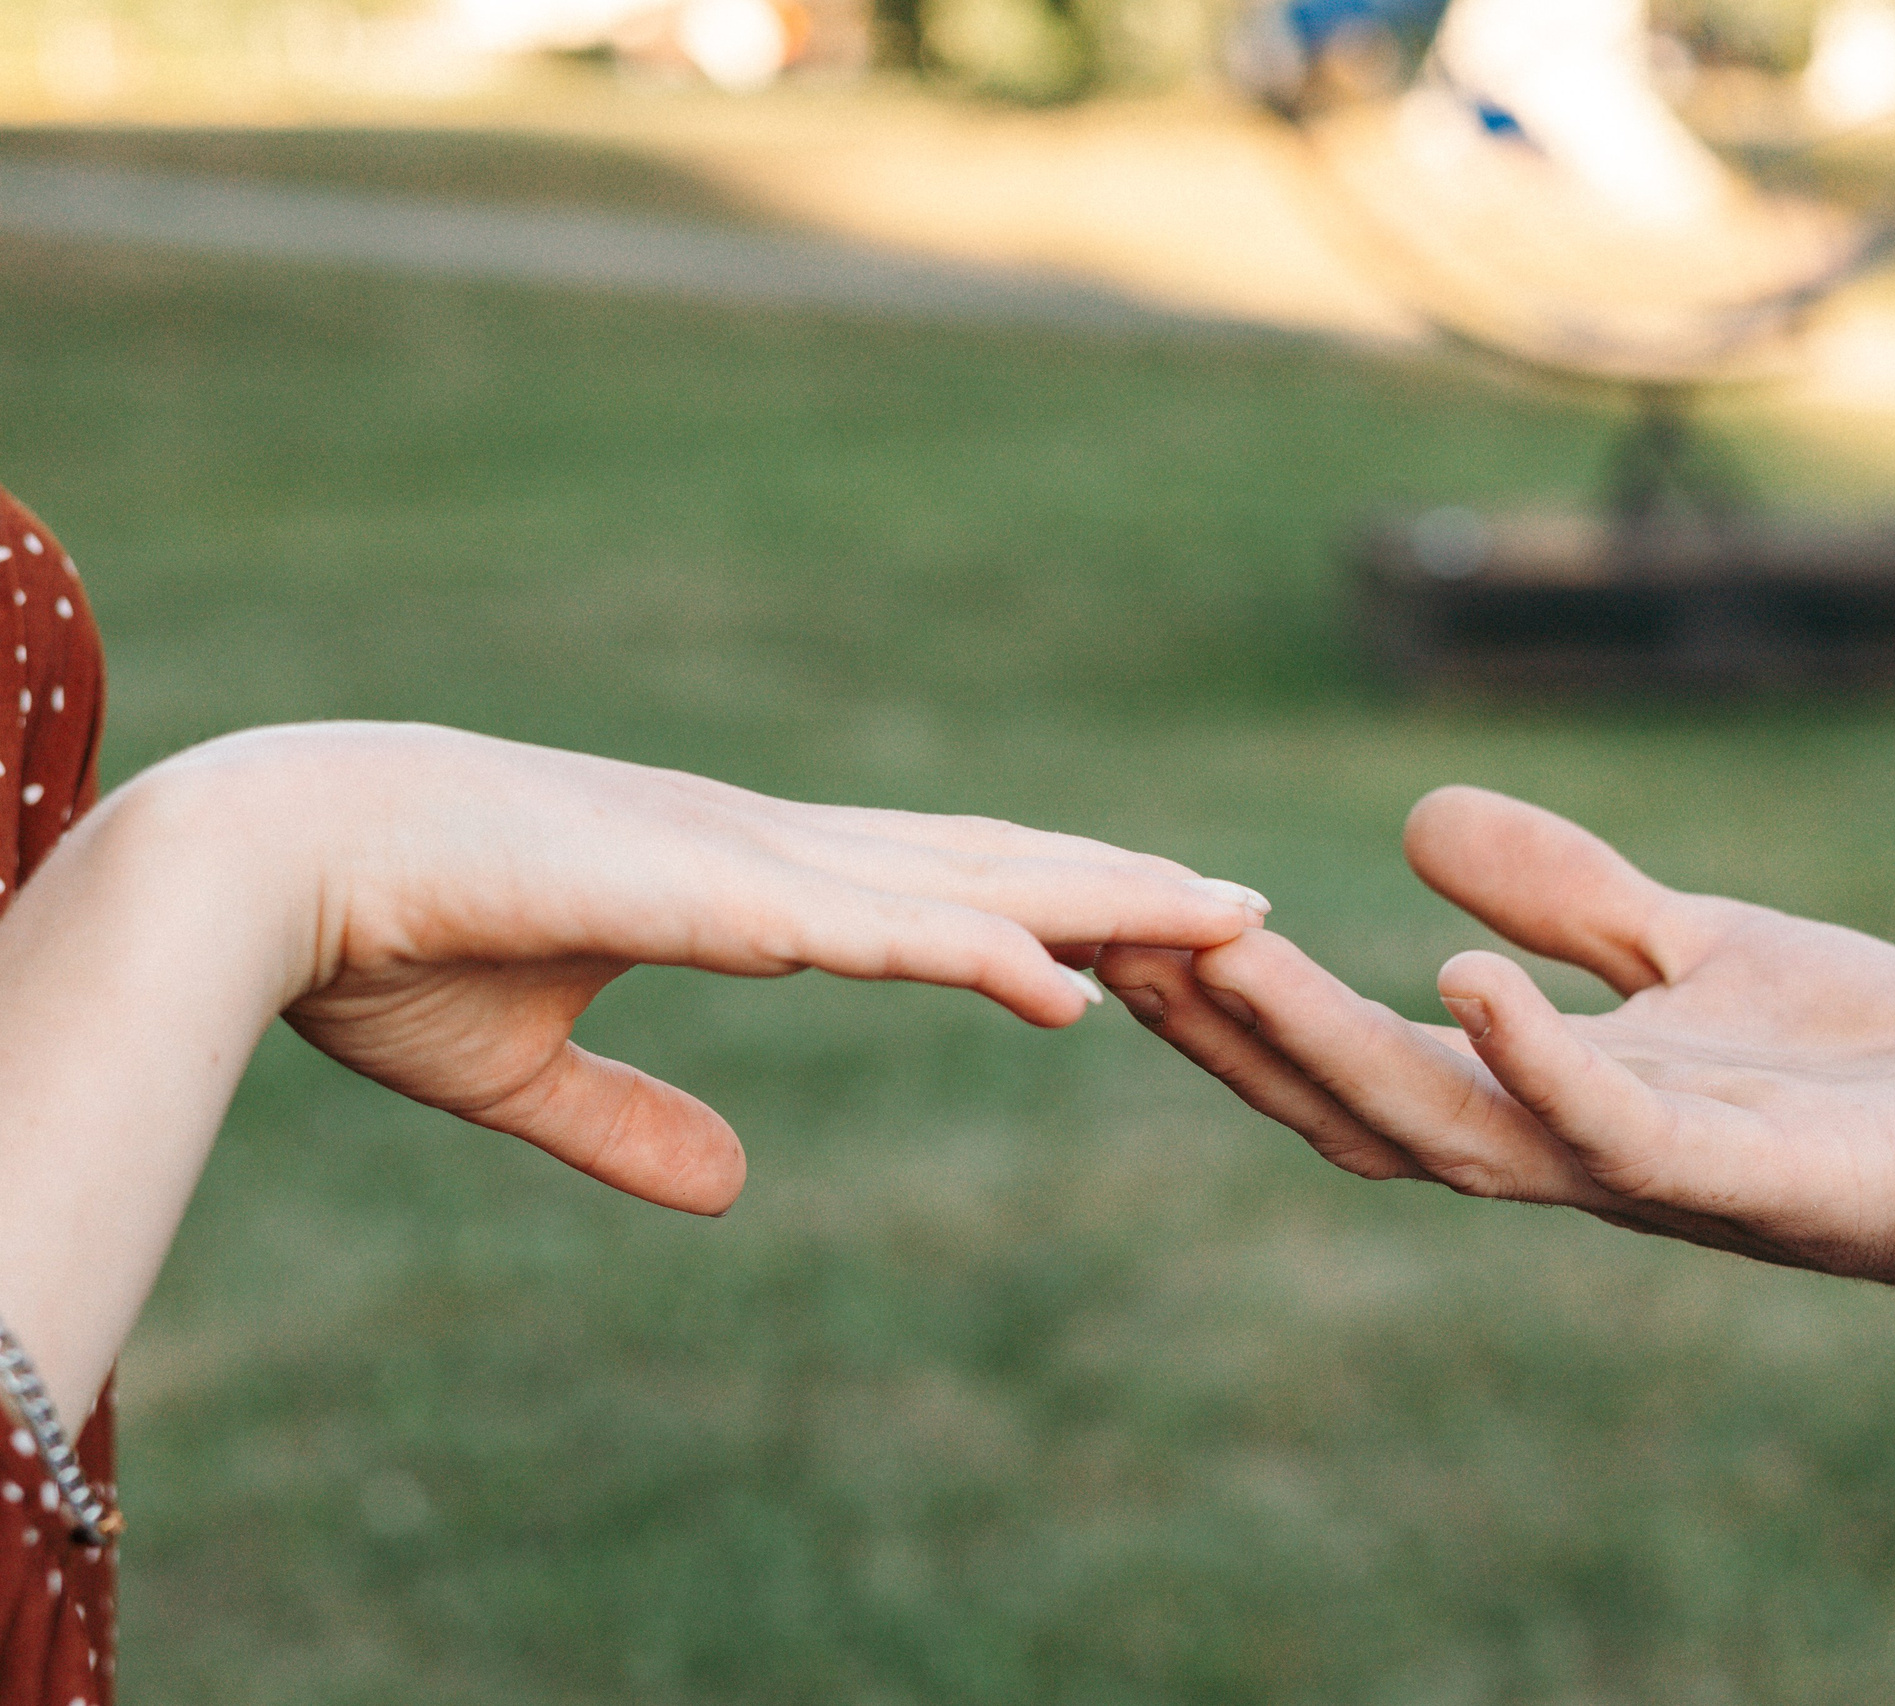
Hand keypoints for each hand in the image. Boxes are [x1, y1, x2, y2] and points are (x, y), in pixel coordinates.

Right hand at [166, 724, 1273, 1215]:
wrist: (263, 866)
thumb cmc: (380, 945)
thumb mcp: (530, 1066)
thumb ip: (633, 1121)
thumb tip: (732, 1186)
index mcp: (738, 882)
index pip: (933, 889)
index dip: (1047, 904)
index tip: (1149, 927)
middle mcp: (769, 855)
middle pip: (988, 868)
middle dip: (1122, 890)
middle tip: (1247, 905)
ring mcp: (745, 865)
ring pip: (966, 882)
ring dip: (1102, 903)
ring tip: (1228, 919)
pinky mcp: (702, 896)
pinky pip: (871, 929)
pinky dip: (979, 952)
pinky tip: (1074, 986)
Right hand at [1100, 786, 1894, 1321]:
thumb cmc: (1862, 1063)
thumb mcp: (1691, 948)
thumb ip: (1567, 898)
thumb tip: (1413, 821)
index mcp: (1543, 1100)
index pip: (1355, 1063)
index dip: (1243, 1008)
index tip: (1138, 924)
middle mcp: (1565, 1154)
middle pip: (1356, 1107)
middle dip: (1235, 1034)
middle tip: (1119, 943)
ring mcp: (1643, 1173)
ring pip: (1444, 1129)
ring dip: (1326, 1046)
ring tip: (1227, 952)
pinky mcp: (1738, 1174)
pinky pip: (1609, 1131)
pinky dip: (1529, 1064)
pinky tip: (1462, 979)